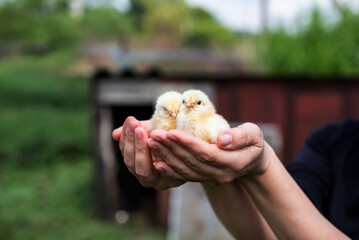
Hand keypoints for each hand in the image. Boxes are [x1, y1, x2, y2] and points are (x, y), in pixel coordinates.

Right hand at [112, 116, 185, 189]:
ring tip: (144, 132)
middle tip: (136, 127)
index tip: (130, 121)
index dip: (126, 137)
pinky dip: (160, 161)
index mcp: (136, 163)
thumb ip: (135, 132)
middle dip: (132, 143)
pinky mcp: (173, 181)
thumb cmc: (170, 138)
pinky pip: (164, 173)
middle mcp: (145, 176)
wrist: (194, 147)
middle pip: (131, 163)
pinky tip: (159, 147)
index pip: (125, 151)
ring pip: (142, 170)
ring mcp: (158, 182)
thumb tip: (114, 134)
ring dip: (141, 151)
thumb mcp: (152, 131)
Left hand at [148, 123, 269, 184]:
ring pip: (186, 170)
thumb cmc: (253, 142)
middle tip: (154, 135)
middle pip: (192, 162)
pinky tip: (157, 161)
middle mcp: (220, 174)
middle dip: (172, 148)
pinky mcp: (204, 178)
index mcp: (233, 163)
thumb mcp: (254, 135)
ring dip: (167, 156)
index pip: (206, 154)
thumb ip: (240, 136)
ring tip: (152, 142)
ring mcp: (211, 179)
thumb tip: (222, 139)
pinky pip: (185, 176)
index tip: (171, 132)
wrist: (252, 160)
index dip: (188, 144)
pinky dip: (171, 169)